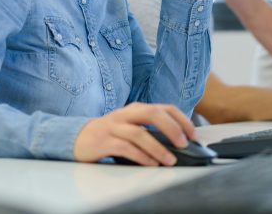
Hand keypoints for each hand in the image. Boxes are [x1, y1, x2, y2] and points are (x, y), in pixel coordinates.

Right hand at [73, 102, 195, 165]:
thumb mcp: (132, 126)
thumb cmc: (111, 133)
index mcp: (137, 108)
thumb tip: (179, 142)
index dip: (182, 120)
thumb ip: (151, 129)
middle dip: (172, 128)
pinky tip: (151, 164)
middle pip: (152, 113)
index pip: (164, 108)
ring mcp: (113, 126)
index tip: (193, 135)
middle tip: (183, 144)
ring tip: (169, 160)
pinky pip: (125, 147)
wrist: (79, 137)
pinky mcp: (103, 141)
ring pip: (139, 133)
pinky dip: (141, 156)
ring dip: (158, 148)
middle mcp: (126, 114)